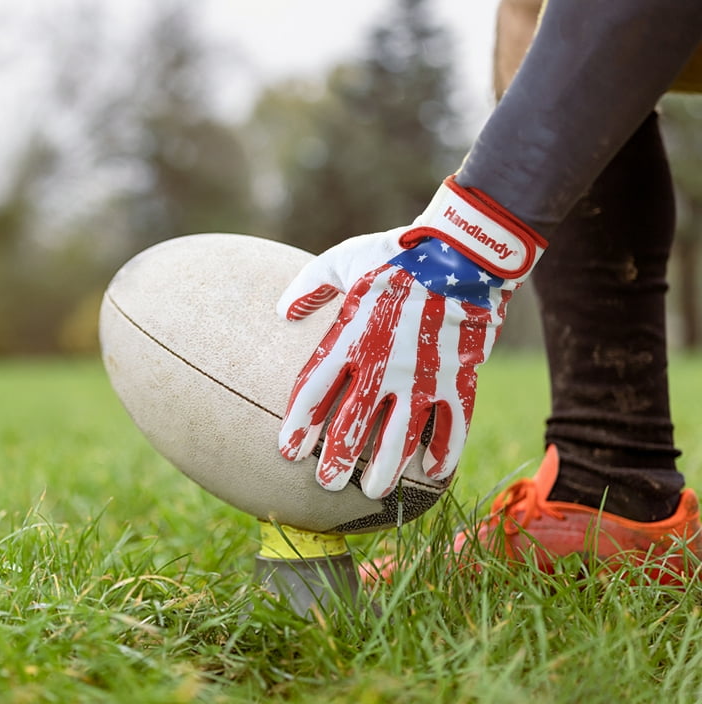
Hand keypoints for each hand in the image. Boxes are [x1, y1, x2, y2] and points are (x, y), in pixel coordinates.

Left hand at [277, 176, 545, 498]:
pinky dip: (445, 450)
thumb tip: (282, 310)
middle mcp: (382, 366)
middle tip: (327, 482)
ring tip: (374, 491)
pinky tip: (434, 472)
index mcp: (350, 338)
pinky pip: (452, 423)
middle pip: (352, 423)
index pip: (315, 390)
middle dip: (336, 457)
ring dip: (386, 467)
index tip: (287, 450)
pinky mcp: (458, 378)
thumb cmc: (397, 254)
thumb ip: (310, 287)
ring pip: (400, 435)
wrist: (461, 252)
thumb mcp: (343, 261)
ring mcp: (422, 376)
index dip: (299, 423)